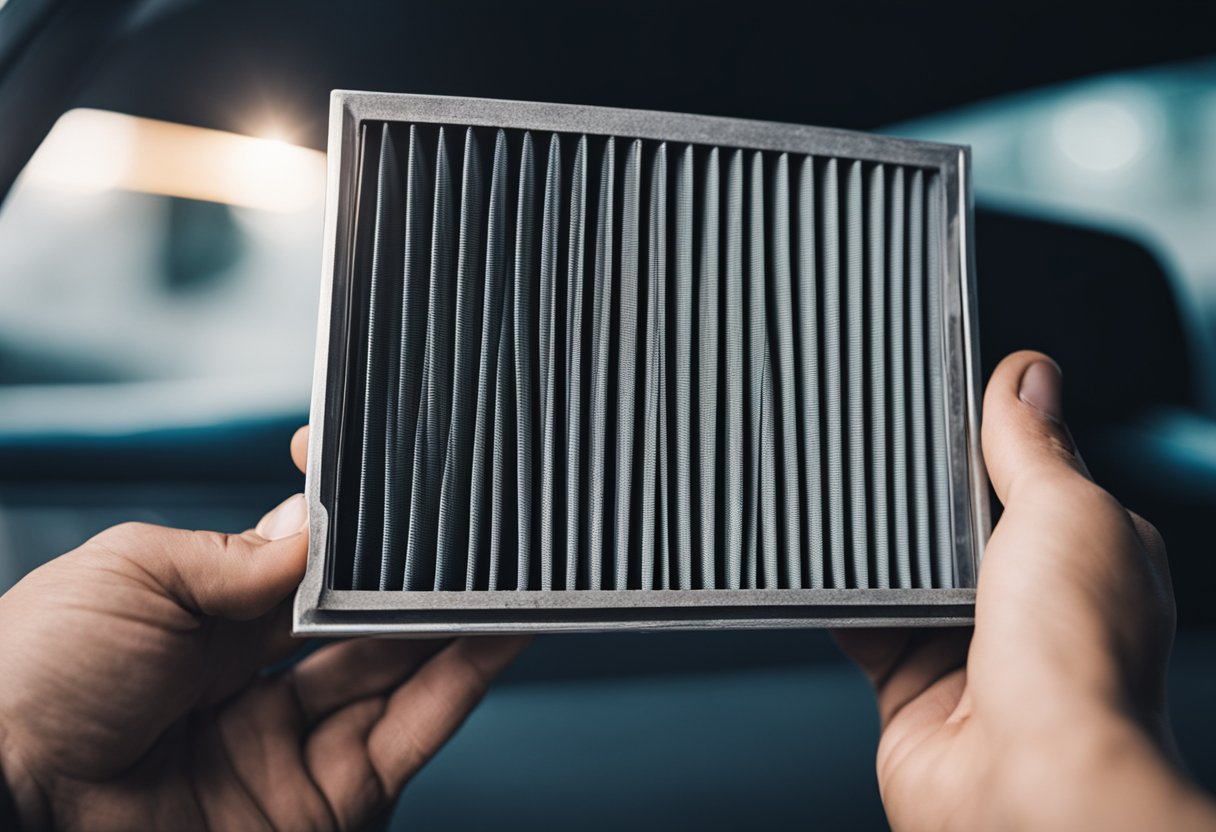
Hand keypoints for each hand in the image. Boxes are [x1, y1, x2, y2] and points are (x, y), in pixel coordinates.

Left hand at [0, 426, 527, 830]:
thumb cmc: (30, 679)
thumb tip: (315, 527)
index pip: (305, 578)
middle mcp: (252, 689)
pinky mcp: (324, 803)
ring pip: (398, 676)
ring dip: (456, 625)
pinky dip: (461, 683)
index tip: (396, 496)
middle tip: (470, 534)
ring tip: (507, 573)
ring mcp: (290, 749)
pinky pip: (409, 735)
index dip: (352, 544)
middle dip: (415, 582)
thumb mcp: (134, 576)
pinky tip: (498, 634)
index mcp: (201, 630)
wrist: (3, 801)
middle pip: (361, 628)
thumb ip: (239, 555)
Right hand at [838, 351, 1215, 830]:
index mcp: (1089, 557)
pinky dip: (839, 604)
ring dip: (879, 556)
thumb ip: (1034, 444)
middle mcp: (1031, 608)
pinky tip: (824, 575)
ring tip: (850, 517)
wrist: (1030, 782)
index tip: (942, 404)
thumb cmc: (1080, 661)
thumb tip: (1029, 375)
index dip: (987, 440)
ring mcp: (970, 651)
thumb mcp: (1067, 509)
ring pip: (903, 577)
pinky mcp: (910, 688)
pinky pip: (860, 627)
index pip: (1028, 477)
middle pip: (956, 528)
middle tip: (886, 463)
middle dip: (923, 503)